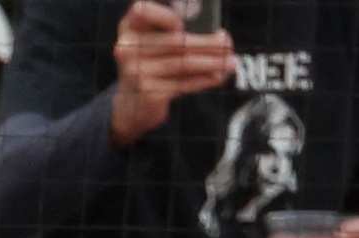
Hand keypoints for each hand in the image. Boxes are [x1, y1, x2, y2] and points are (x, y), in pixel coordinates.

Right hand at [110, 0, 232, 146]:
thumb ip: (175, 34)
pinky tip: (217, 76)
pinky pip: (182, 84)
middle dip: (206, 43)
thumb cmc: (150, 66)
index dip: (163, 15)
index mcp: (129, 29)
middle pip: (174, 42)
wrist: (131, 105)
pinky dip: (203, 80)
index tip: (182, 23)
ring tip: (231, 62)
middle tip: (227, 44)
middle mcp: (127, 50)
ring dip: (211, 62)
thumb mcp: (154, 44)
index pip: (140, 10)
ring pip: (182, 63)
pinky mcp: (148, 93)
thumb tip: (219, 36)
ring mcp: (136, 73)